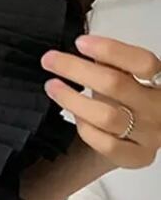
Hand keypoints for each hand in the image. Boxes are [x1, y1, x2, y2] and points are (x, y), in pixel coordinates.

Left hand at [41, 34, 160, 169]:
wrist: (140, 138)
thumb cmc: (130, 101)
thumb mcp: (128, 77)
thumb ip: (112, 63)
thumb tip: (83, 45)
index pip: (142, 62)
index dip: (110, 50)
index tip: (80, 42)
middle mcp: (159, 107)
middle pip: (116, 85)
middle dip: (77, 69)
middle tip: (50, 60)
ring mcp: (150, 134)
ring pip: (106, 116)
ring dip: (72, 99)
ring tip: (52, 86)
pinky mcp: (136, 156)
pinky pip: (104, 143)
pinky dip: (84, 127)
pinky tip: (74, 115)